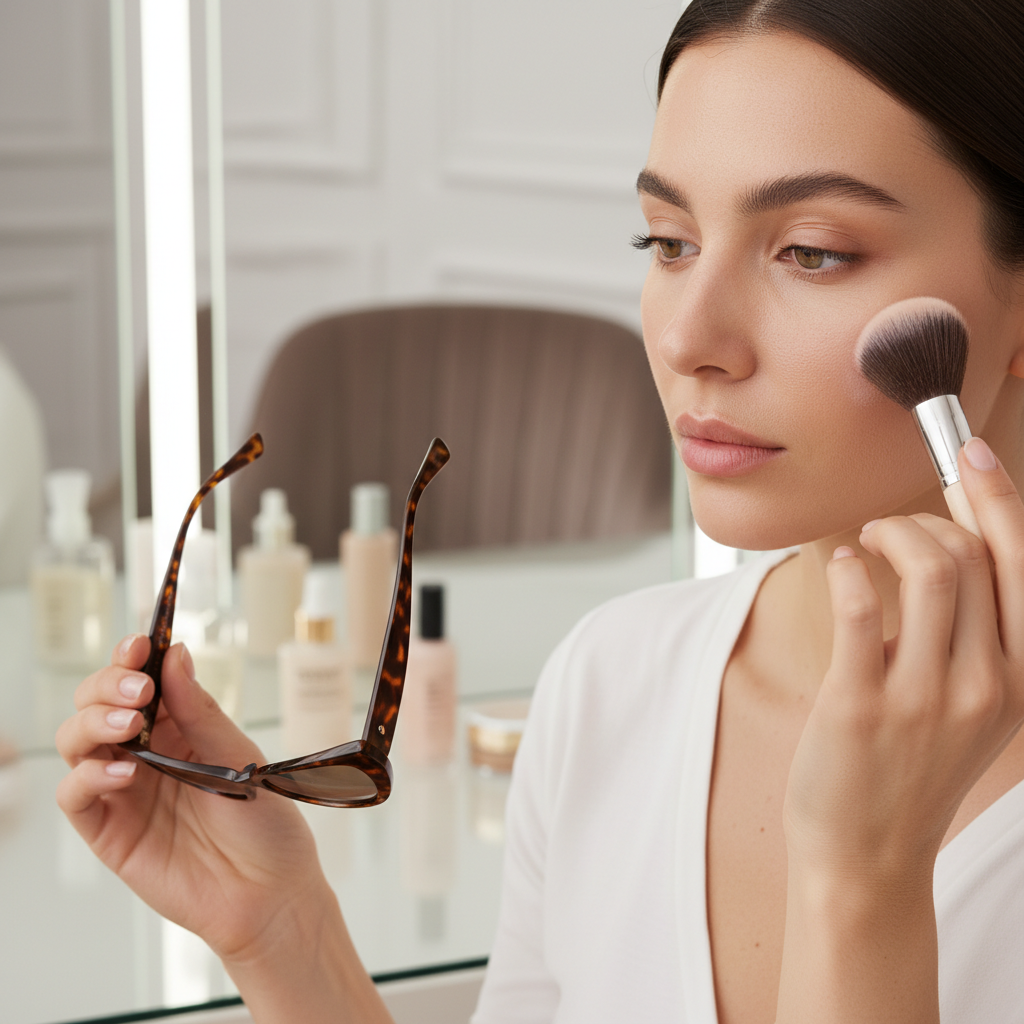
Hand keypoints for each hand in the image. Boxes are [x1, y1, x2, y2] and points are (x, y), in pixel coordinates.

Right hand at [55, 636, 327, 963]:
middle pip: (97, 704)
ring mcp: (123, 791)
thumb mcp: (238, 757)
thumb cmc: (264, 823)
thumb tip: (176, 653)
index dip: (133, 658)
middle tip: (139, 690)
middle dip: (108, 685)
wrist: (270, 892)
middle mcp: (145, 754)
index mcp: (179, 728)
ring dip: (93, 723)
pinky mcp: (109, 831)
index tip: (140, 644)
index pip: (141, 681)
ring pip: (76, 742)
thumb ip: (200, 710)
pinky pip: (75, 796)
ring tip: (127, 725)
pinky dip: (88, 775)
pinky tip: (122, 771)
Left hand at [785, 437, 1023, 884]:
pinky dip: (849, 564)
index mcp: (1022, 679)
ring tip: (864, 540)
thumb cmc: (910, 770)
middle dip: (930, 514)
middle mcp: (989, 685)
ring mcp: (927, 695)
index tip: (969, 454)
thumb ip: (973, 637)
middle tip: (892, 522)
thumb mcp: (970, 707)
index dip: (999, 498)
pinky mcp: (864, 701)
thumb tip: (952, 548)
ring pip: (930, 568)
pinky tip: (840, 564)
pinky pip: (862, 602)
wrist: (868, 855)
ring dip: (891, 532)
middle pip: (978, 555)